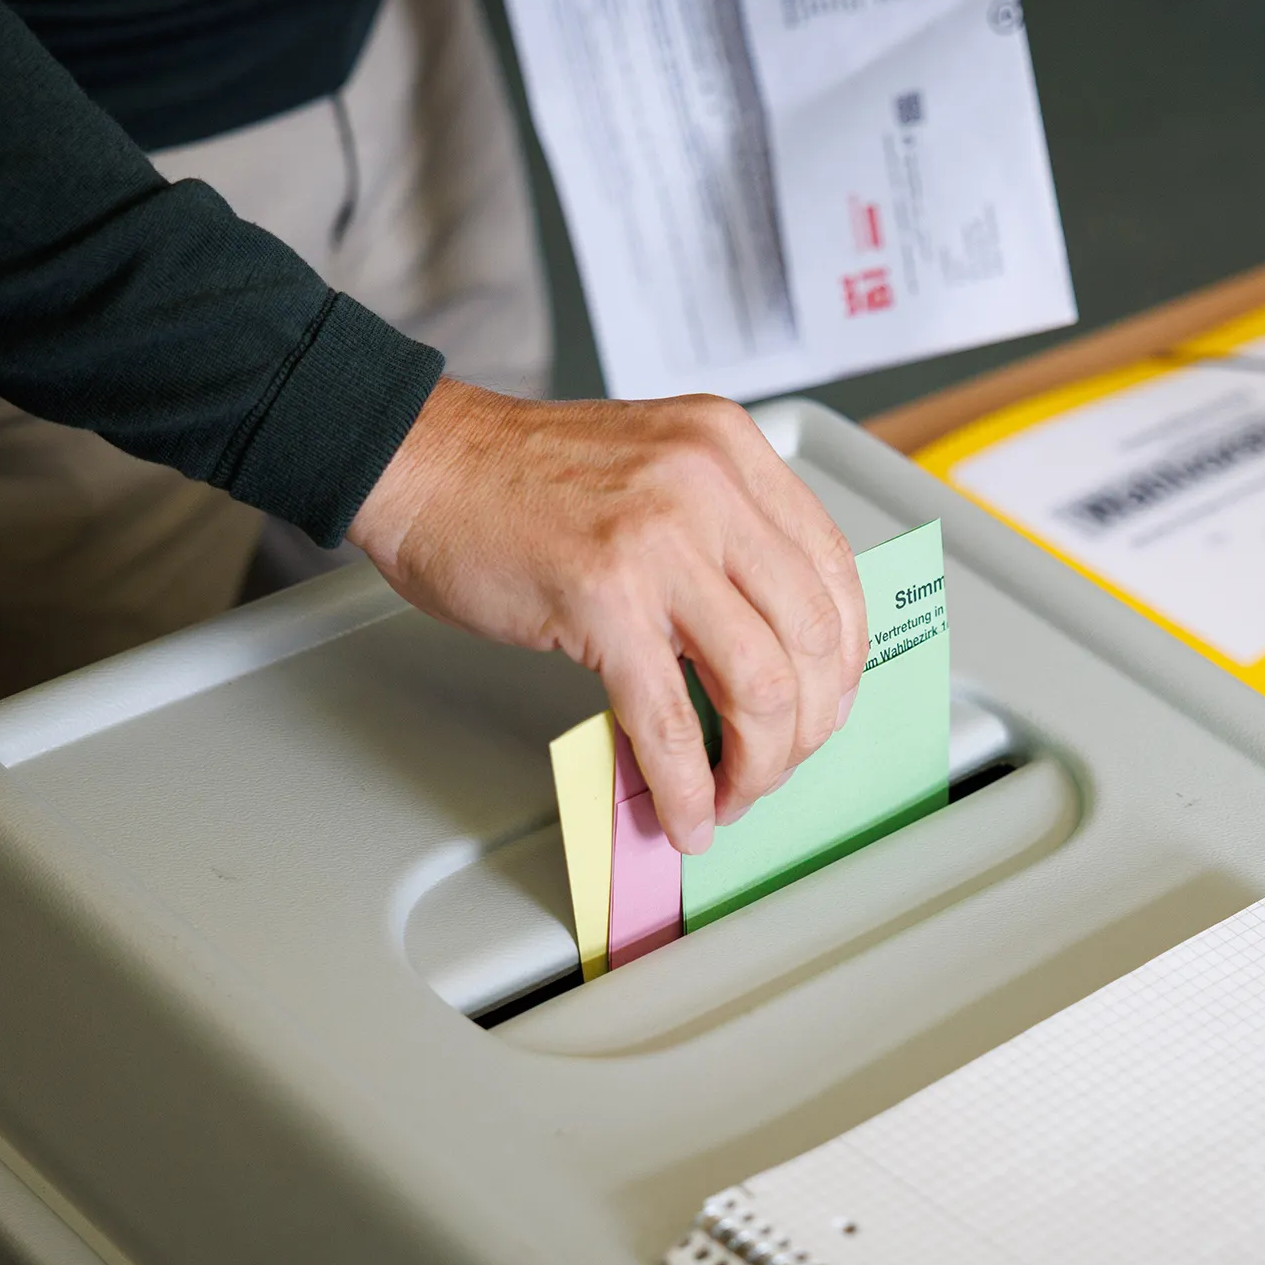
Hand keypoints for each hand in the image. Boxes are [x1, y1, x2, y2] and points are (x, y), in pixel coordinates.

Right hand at [347, 379, 867, 853]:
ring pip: (758, 685)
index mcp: (730, 451)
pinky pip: (669, 719)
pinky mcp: (602, 600)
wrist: (421, 464)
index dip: (843, 658)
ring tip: (736, 795)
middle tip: (779, 763)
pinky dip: (687, 784)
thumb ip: (720, 537)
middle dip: (806, 725)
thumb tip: (768, 645)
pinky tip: (686, 813)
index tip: (826, 703)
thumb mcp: (656, 471)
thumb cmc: (519, 478)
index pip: (834, 571)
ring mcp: (658, 541)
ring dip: (759, 764)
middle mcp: (709, 486)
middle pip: (811, 637)